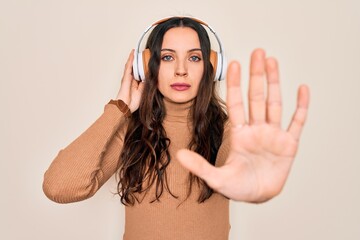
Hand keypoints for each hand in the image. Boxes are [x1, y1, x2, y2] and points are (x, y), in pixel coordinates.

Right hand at [116, 50, 143, 111]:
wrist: (125, 106)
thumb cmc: (132, 102)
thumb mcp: (143, 91)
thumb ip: (146, 83)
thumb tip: (150, 76)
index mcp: (135, 83)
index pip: (140, 73)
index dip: (143, 67)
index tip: (148, 61)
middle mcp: (131, 79)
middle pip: (135, 68)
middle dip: (139, 61)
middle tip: (144, 52)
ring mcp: (127, 77)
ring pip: (131, 65)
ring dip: (134, 58)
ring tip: (137, 50)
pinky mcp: (125, 76)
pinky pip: (129, 66)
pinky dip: (131, 59)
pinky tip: (133, 53)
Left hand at [177, 49, 309, 202]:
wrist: (258, 197)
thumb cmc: (238, 188)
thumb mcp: (216, 178)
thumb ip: (199, 166)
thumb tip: (178, 155)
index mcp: (239, 134)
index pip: (236, 103)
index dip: (234, 84)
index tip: (233, 64)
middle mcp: (256, 129)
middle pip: (257, 96)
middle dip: (256, 74)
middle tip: (257, 52)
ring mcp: (273, 135)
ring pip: (275, 103)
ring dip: (275, 82)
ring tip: (273, 61)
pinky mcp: (289, 144)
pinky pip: (297, 122)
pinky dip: (301, 106)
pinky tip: (302, 89)